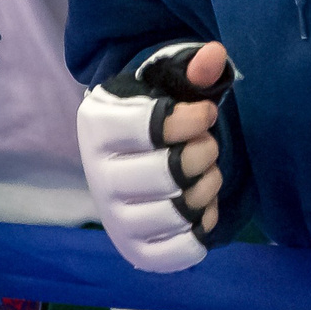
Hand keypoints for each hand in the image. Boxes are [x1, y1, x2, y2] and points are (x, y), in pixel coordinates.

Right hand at [77, 41, 229, 271]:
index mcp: (97, 125)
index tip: (206, 113)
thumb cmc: (157, 116)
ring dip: (205, 191)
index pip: (147, 126)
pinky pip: (178, 252)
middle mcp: (96, 175)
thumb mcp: (170, 84)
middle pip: (165, 173)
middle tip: (207, 146)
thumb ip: (192, 68)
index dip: (190, 119)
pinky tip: (200, 209)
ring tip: (205, 177)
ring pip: (174, 213)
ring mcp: (114, 218)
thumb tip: (214, 57)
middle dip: (203, 155)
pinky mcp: (134, 250)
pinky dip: (202, 229)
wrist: (136, 159)